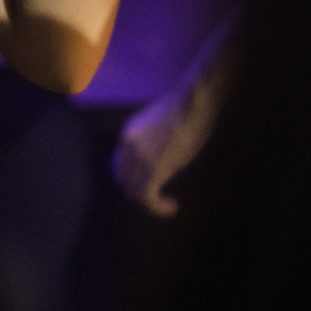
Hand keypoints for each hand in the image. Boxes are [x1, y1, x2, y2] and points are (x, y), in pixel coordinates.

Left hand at [110, 21, 233, 216]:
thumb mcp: (158, 126)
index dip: (131, 180)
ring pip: (133, 193)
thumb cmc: (183, 111)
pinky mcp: (154, 167)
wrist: (192, 103)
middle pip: (122, 181)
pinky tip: (172, 206)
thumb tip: (157, 159)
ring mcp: (139, 157)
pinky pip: (147, 197)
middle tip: (158, 200)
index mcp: (127, 134)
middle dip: (138, 195)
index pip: (118, 165)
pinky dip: (158, 208)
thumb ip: (150, 142)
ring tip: (167, 205)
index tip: (148, 186)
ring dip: (150, 204)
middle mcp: (127, 146)